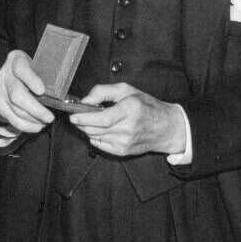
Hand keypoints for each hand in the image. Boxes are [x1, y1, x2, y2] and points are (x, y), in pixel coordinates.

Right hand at [0, 50, 54, 135]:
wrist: (11, 77)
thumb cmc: (32, 71)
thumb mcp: (38, 66)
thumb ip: (46, 74)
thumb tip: (60, 93)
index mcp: (16, 60)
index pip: (21, 68)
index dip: (31, 80)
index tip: (42, 91)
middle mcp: (5, 75)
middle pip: (17, 94)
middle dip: (35, 108)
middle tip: (50, 117)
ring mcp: (0, 91)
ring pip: (14, 109)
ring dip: (32, 119)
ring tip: (45, 122)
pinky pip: (11, 119)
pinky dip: (26, 126)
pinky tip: (37, 127)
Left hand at [70, 83, 185, 157]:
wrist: (166, 128)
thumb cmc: (147, 106)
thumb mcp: (126, 90)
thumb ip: (103, 91)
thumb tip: (85, 101)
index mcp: (131, 109)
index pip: (102, 118)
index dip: (84, 118)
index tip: (74, 115)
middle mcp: (128, 128)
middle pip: (95, 129)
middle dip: (82, 123)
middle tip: (79, 116)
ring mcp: (125, 142)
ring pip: (94, 137)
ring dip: (89, 129)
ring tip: (94, 120)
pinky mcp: (123, 151)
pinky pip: (99, 145)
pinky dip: (95, 137)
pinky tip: (103, 130)